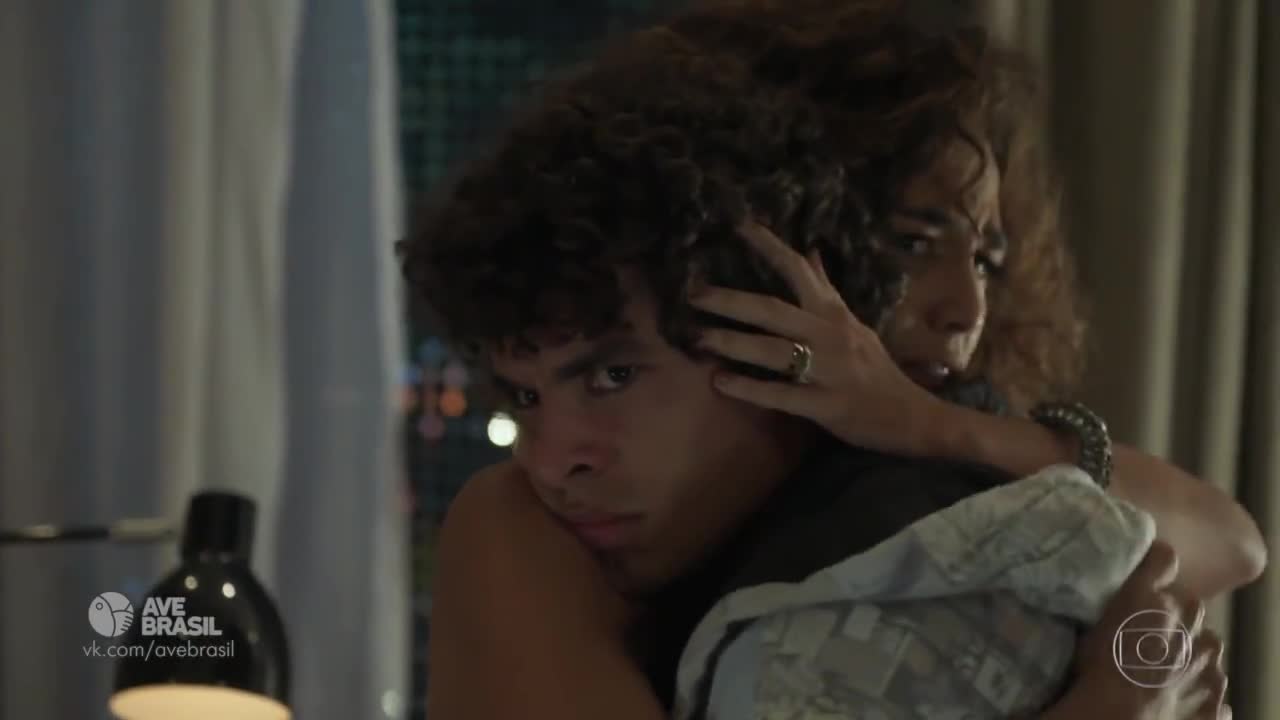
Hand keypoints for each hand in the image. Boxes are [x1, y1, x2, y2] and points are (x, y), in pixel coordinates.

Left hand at [689, 221, 946, 456]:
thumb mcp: (853, 323)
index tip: (738, 225)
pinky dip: (749, 388)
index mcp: (834, 314)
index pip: (799, 270)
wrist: (910, 416)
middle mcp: (830, 335)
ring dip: (733, 343)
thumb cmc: (874, 369)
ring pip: (774, 351)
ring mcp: (828, 370)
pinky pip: (781, 394)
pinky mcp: (825, 405)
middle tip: (694, 294)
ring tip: (699, 338)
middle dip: (731, 301)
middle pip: (773, 310)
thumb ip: (825, 289)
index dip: (769, 247)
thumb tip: (809, 251)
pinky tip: (720, 382)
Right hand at [1058, 541, 1229, 719]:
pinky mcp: (1217, 698)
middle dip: (1176, 617)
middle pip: (1190, 605)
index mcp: (1154, 597)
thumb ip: (1113, 604)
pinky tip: (1177, 697)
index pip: (1163, 559)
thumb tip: (1109, 596)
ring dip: (1192, 653)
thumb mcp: (1092, 624)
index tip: (1147, 574)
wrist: (1122, 716)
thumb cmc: (1098, 668)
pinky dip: (1200, 691)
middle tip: (1151, 635)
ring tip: (1165, 670)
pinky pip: (1213, 690)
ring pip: (1206, 646)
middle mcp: (1190, 620)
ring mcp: (1209, 662)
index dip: (1156, 566)